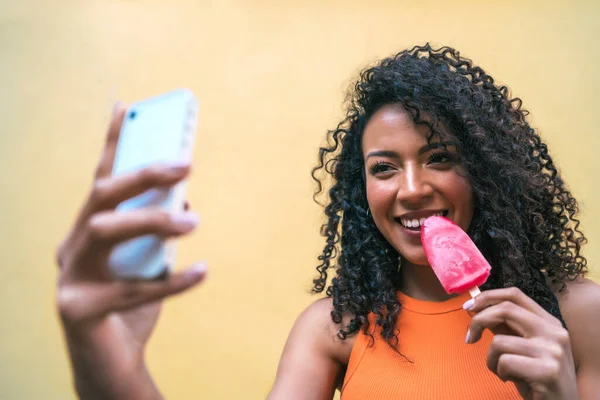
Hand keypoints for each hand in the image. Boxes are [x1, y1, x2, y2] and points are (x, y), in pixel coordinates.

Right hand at [55, 103, 206, 399]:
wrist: (110, 361)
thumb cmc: (130, 304)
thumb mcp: (147, 261)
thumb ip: (156, 230)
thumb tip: (185, 195)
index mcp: (88, 229)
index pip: (101, 179)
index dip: (111, 142)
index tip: (126, 106)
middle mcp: (72, 246)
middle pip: (101, 197)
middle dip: (143, 174)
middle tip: (186, 163)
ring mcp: (70, 277)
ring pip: (106, 233)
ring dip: (153, 222)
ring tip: (193, 220)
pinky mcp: (80, 310)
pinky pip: (132, 290)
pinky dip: (172, 280)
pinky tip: (203, 270)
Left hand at [464, 287, 577, 399]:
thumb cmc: (537, 378)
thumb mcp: (523, 348)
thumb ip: (506, 328)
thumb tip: (479, 308)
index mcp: (550, 323)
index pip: (515, 295)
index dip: (488, 297)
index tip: (469, 306)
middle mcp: (555, 332)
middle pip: (506, 309)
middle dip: (478, 320)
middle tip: (469, 337)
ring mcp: (553, 351)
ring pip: (500, 341)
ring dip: (491, 359)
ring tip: (502, 371)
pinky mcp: (547, 371)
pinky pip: (504, 362)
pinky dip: (499, 372)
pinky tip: (511, 380)